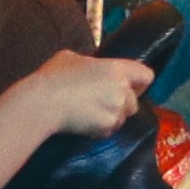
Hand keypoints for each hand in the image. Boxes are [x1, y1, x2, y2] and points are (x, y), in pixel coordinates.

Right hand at [0, 54, 151, 142]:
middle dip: (122, 104)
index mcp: (116, 69)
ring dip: (113, 117)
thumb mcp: (72, 58)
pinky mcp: (107, 127)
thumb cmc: (54, 76)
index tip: (130, 86)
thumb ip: (90, 63)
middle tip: (103, 103)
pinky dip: (101, 129)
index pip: (146, 76)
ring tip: (92, 114)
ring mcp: (116, 111)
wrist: (42, 103)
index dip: (140, 82)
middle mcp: (122, 89)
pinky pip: (110, 130)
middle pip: (135, 101)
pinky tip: (85, 123)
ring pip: (124, 117)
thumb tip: (90, 68)